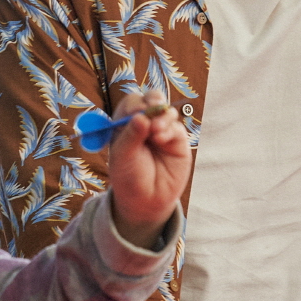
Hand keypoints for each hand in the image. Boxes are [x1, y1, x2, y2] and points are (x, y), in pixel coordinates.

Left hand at [105, 88, 189, 246]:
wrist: (146, 200)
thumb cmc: (129, 177)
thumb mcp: (123, 157)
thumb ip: (131, 136)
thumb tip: (141, 117)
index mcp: (127, 123)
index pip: (132, 103)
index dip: (134, 104)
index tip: (135, 112)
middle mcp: (146, 123)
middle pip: (152, 99)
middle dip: (152, 101)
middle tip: (150, 109)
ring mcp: (163, 130)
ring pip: (166, 111)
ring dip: (161, 116)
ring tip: (155, 132)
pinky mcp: (178, 140)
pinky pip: (177, 127)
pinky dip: (169, 130)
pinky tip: (161, 140)